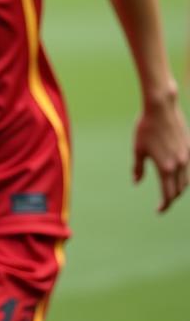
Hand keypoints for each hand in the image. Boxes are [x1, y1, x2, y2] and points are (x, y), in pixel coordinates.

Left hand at [134, 87, 189, 211]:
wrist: (161, 109)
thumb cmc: (145, 128)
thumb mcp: (138, 149)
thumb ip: (138, 168)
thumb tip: (136, 183)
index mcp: (165, 168)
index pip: (168, 194)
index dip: (164, 205)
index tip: (158, 211)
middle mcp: (179, 165)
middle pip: (179, 190)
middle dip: (171, 198)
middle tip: (163, 202)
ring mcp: (187, 157)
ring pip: (186, 181)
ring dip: (179, 188)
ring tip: (169, 190)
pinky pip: (189, 169)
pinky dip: (184, 176)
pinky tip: (176, 175)